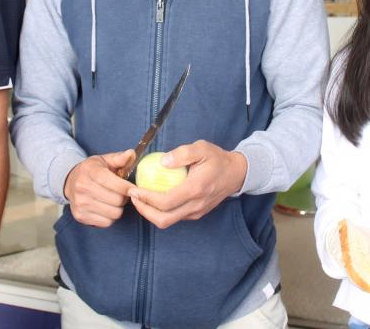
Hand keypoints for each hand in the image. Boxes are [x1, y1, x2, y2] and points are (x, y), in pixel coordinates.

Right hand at [64, 150, 135, 226]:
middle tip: (122, 194)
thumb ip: (119, 158)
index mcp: (90, 172)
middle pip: (117, 200)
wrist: (70, 182)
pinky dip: (110, 217)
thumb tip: (131, 153)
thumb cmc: (91, 171)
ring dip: (118, 208)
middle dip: (124, 198)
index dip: (127, 188)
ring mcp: (80, 204)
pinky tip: (106, 208)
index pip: (114, 183)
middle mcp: (83, 188)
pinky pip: (106, 222)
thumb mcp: (104, 160)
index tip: (133, 188)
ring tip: (114, 201)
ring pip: (113, 213)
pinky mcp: (80, 216)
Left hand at [128, 140, 246, 228]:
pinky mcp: (197, 213)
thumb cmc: (217, 159)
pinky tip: (154, 199)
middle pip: (164, 219)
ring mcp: (197, 212)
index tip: (134, 190)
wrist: (236, 173)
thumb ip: (182, 153)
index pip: (165, 202)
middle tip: (133, 197)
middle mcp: (196, 205)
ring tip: (140, 199)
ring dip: (151, 213)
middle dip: (144, 211)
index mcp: (195, 189)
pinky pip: (175, 217)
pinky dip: (161, 212)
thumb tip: (163, 162)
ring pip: (169, 221)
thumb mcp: (201, 148)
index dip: (146, 199)